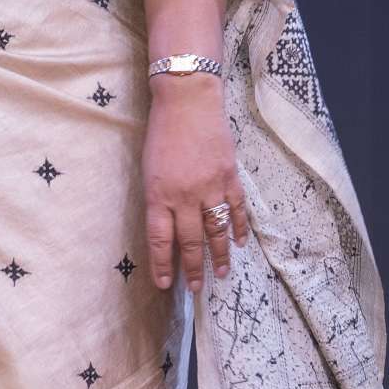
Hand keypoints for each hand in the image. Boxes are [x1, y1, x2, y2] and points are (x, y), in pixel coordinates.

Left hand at [140, 76, 241, 291]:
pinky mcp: (229, 176)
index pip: (160, 239)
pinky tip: (240, 242)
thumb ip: (158, 199)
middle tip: (197, 287)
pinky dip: (239, 227)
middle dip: (193, 268)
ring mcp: (210, 187)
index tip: (166, 284)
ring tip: (221, 273)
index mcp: (158, 194)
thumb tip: (167, 228)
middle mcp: (184, 196)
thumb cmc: (162, 133)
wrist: (188, 100)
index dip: (163, 264)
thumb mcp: (149, 168)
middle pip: (190, 241)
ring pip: (216, 230)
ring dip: (220, 254)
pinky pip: (236, 209)